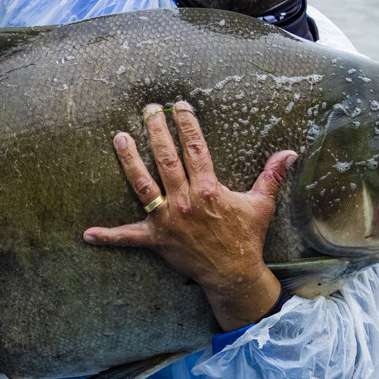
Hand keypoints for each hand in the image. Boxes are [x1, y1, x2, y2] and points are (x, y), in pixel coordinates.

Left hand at [83, 101, 294, 331]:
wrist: (233, 274)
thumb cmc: (246, 238)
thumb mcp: (261, 205)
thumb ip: (271, 176)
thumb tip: (291, 153)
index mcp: (209, 189)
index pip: (195, 148)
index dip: (186, 124)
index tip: (179, 105)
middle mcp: (185, 200)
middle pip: (166, 158)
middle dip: (155, 130)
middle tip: (147, 109)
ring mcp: (167, 220)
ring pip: (142, 184)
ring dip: (128, 160)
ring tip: (118, 136)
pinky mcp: (156, 240)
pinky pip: (128, 237)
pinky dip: (108, 236)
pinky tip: (87, 234)